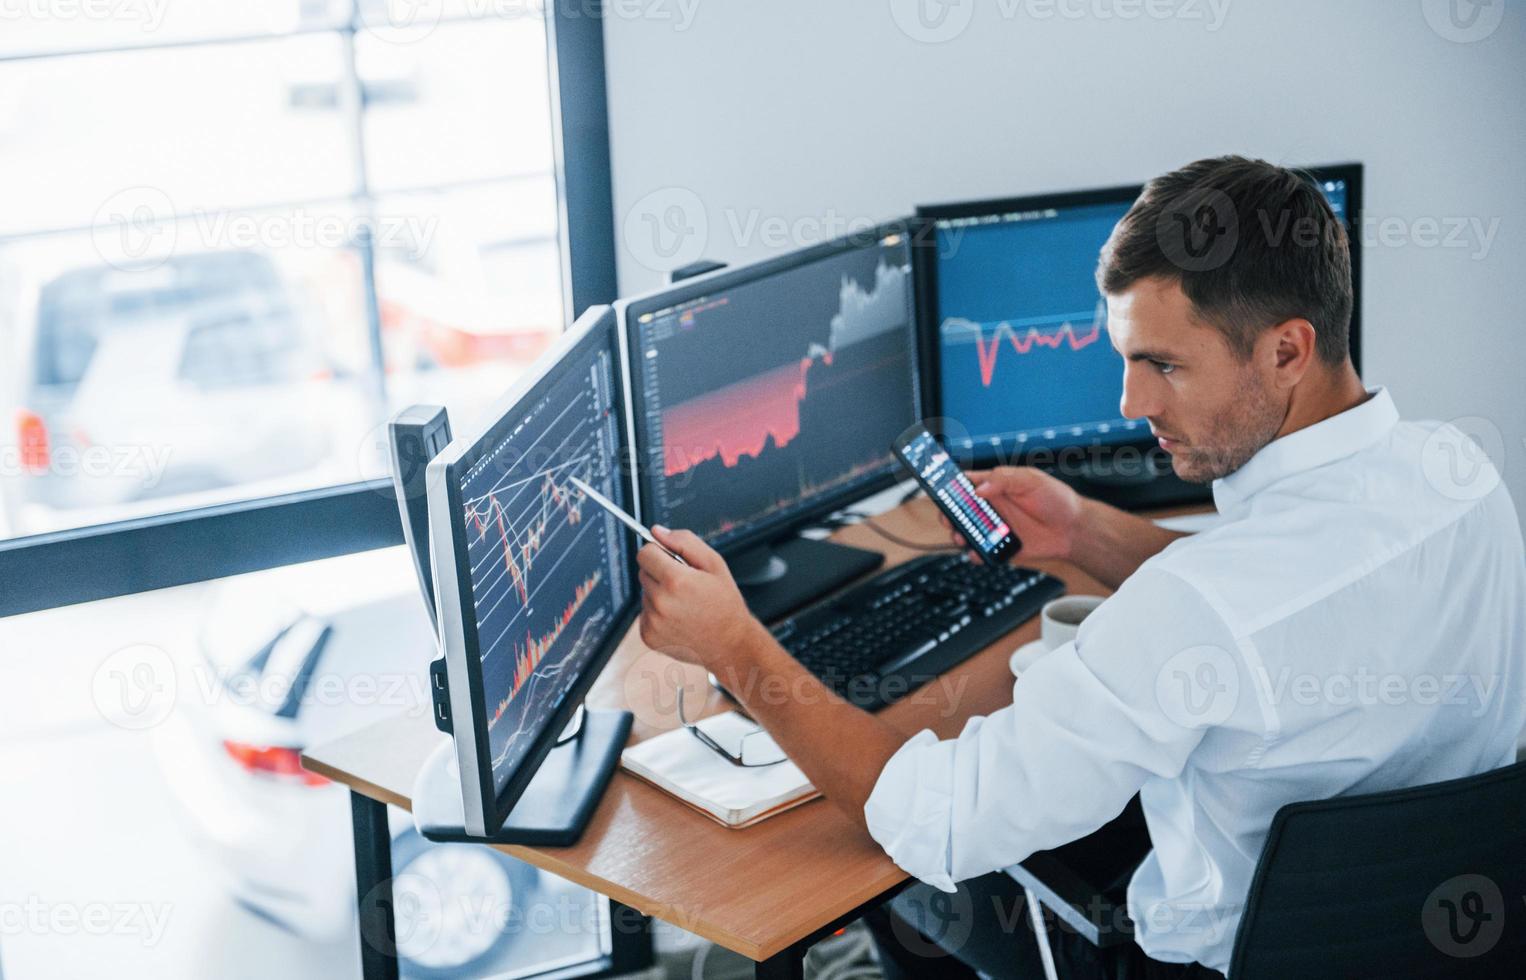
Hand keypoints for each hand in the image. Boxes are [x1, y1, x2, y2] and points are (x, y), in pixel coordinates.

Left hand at [637, 526, 759, 669]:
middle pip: (643, 571)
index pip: (645, 553)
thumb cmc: (725, 603)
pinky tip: (678, 618)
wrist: (730, 644)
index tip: (671, 559)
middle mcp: (660, 603)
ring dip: (660, 593)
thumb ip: (684, 542)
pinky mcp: (648, 636)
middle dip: (660, 572)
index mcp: (675, 581)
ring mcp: (652, 622)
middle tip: (685, 584)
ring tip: (685, 604)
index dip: (659, 552)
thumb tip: (657, 531)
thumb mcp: (714, 564)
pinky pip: (645, 613)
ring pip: (645, 592)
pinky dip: (657, 613)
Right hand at [942, 466, 1082, 561]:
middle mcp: (991, 507)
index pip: (965, 483)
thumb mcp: (1031, 480)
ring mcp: (994, 528)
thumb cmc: (1056, 500)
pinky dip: (974, 554)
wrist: (1073, 529)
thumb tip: (980, 489)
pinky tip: (977, 552)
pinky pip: (981, 552)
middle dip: (948, 514)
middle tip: (949, 519)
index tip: (939, 490)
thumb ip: (1004, 479)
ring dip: (959, 535)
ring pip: (966, 532)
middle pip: (959, 510)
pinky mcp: (1000, 547)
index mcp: (995, 486)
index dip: (949, 485)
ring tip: (962, 537)